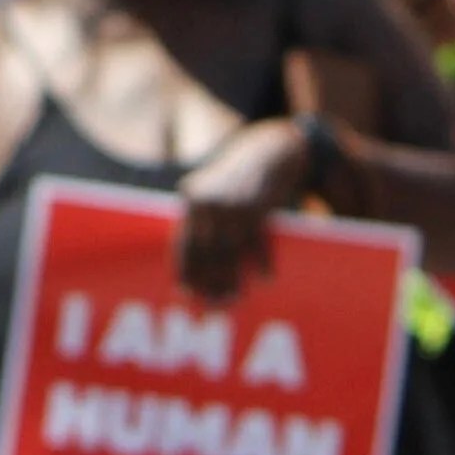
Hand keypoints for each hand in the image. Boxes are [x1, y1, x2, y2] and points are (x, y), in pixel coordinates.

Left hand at [174, 113, 314, 295]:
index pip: (183, 242)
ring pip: (229, 251)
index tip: (186, 293)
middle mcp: (208, 202)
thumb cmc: (240, 178)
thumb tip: (192, 257)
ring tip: (237, 298)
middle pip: (205, 252)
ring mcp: (232, 203)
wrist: (271, 149)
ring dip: (233, 278)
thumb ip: (200, 217)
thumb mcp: (213, 190)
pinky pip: (258, 241)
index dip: (184, 270)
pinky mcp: (257, 205)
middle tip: (216, 305)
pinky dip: (262, 262)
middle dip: (209, 281)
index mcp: (192, 199)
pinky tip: (266, 279)